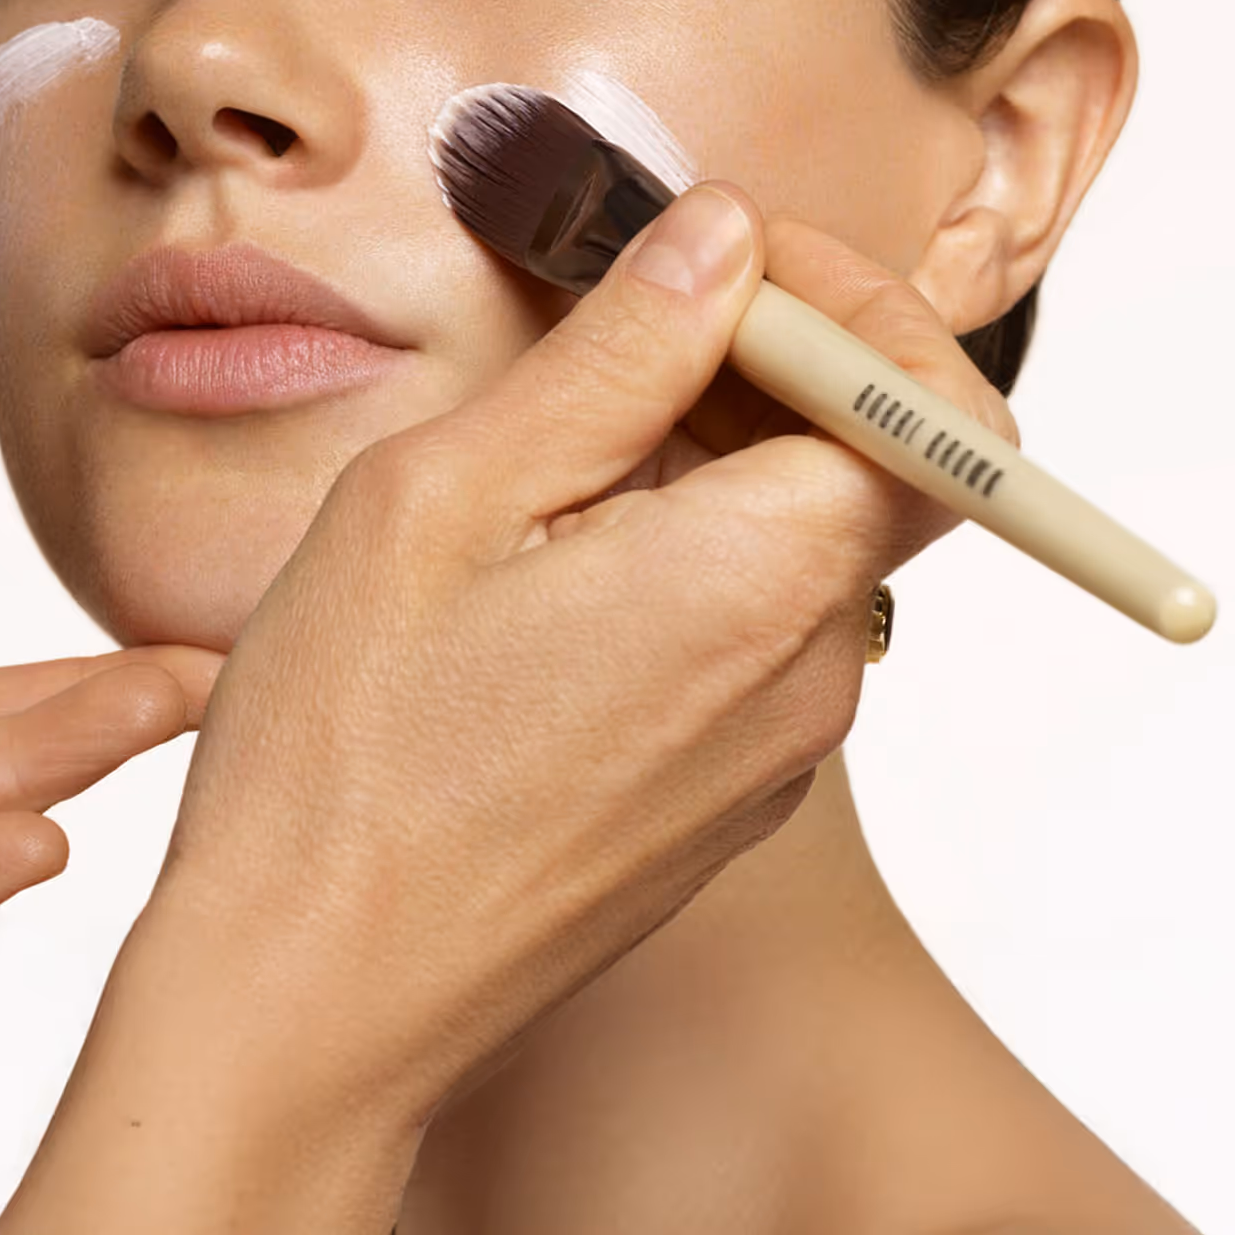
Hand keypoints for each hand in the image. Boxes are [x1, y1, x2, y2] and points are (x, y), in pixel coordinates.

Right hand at [0, 183, 1016, 1230]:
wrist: (311, 999)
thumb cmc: (350, 748)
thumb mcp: (448, 493)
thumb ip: (617, 354)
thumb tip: (721, 235)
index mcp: (759, 583)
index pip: (923, 405)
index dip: (843, 301)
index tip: (718, 255)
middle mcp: (804, 679)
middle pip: (863, 468)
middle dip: (761, 363)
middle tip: (608, 320)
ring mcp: (765, 753)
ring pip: (794, 543)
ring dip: (708, 455)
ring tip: (547, 445)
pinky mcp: (714, 797)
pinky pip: (746, 630)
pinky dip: (682, 549)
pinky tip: (542, 559)